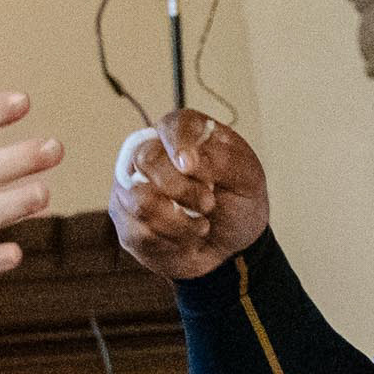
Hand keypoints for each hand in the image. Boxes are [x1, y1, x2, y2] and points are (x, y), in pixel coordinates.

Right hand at [109, 109, 266, 280]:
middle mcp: (151, 153)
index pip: (173, 126)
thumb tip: (187, 161)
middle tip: (208, 204)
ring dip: (178, 221)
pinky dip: (171, 240)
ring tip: (201, 227)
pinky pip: (139, 231)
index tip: (188, 166)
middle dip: (182, 189)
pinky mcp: (126, 219)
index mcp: (184, 134)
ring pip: (140, 200)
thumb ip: (222, 160)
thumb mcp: (247, 179)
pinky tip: (184, 239)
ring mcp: (133, 186)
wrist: (231, 247)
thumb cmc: (237, 203)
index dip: (178, 144)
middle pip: (147, 158)